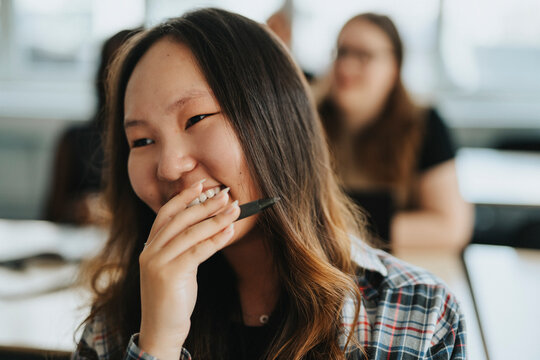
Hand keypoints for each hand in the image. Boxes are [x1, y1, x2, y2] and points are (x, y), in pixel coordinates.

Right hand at [138, 182, 238, 359]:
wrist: (161, 330)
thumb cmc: (172, 299)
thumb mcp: (174, 268)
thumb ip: (182, 247)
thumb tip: (206, 225)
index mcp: (150, 247)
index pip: (166, 214)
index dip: (184, 197)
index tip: (202, 184)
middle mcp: (151, 252)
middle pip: (180, 219)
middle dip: (204, 204)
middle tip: (226, 194)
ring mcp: (158, 263)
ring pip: (190, 233)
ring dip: (215, 219)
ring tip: (234, 210)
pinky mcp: (169, 275)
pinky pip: (197, 251)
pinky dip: (215, 239)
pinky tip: (229, 232)